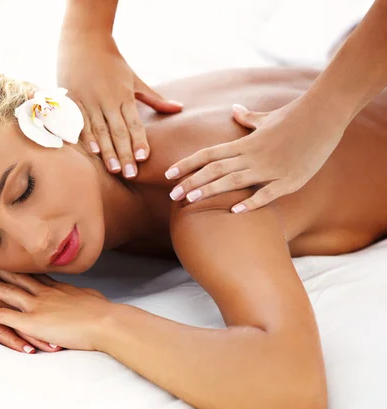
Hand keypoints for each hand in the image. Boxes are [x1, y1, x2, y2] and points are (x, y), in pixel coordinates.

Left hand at [0, 267, 112, 350]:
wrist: (105, 322)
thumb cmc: (103, 312)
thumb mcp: (90, 298)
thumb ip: (80, 295)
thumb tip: (82, 294)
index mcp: (58, 287)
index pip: (34, 273)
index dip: (20, 265)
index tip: (10, 256)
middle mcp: (44, 292)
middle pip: (16, 275)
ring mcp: (36, 305)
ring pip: (6, 290)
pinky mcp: (31, 320)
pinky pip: (3, 315)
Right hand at [58, 31, 181, 177]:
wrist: (85, 39)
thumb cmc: (112, 62)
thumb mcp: (134, 80)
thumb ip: (154, 99)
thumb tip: (179, 109)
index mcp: (123, 95)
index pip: (134, 123)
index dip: (139, 141)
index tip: (144, 158)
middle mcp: (107, 99)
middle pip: (118, 131)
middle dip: (125, 154)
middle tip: (131, 175)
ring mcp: (88, 100)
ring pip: (99, 130)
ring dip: (107, 151)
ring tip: (114, 169)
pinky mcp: (72, 99)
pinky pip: (79, 122)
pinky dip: (86, 137)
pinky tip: (92, 152)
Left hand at [165, 96, 346, 211]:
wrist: (325, 113)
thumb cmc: (296, 115)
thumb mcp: (268, 117)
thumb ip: (248, 118)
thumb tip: (235, 110)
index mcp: (245, 142)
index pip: (209, 154)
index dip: (187, 164)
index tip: (169, 174)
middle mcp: (253, 155)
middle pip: (214, 169)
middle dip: (191, 182)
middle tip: (171, 195)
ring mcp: (271, 168)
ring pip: (233, 180)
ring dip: (210, 190)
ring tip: (189, 201)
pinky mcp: (290, 180)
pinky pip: (267, 193)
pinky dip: (250, 202)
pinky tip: (234, 211)